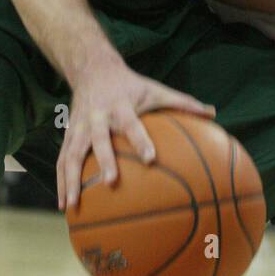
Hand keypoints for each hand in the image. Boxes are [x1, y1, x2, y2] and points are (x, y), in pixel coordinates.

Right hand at [58, 57, 214, 211]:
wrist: (93, 69)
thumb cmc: (131, 85)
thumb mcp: (156, 89)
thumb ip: (183, 103)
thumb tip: (213, 114)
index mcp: (121, 106)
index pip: (132, 124)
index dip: (141, 140)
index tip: (151, 158)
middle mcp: (98, 117)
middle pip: (99, 140)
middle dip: (103, 161)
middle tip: (110, 182)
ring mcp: (80, 127)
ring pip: (72, 154)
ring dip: (71, 179)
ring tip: (73, 205)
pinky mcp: (69, 135)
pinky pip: (63, 160)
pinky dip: (61, 182)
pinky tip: (65, 206)